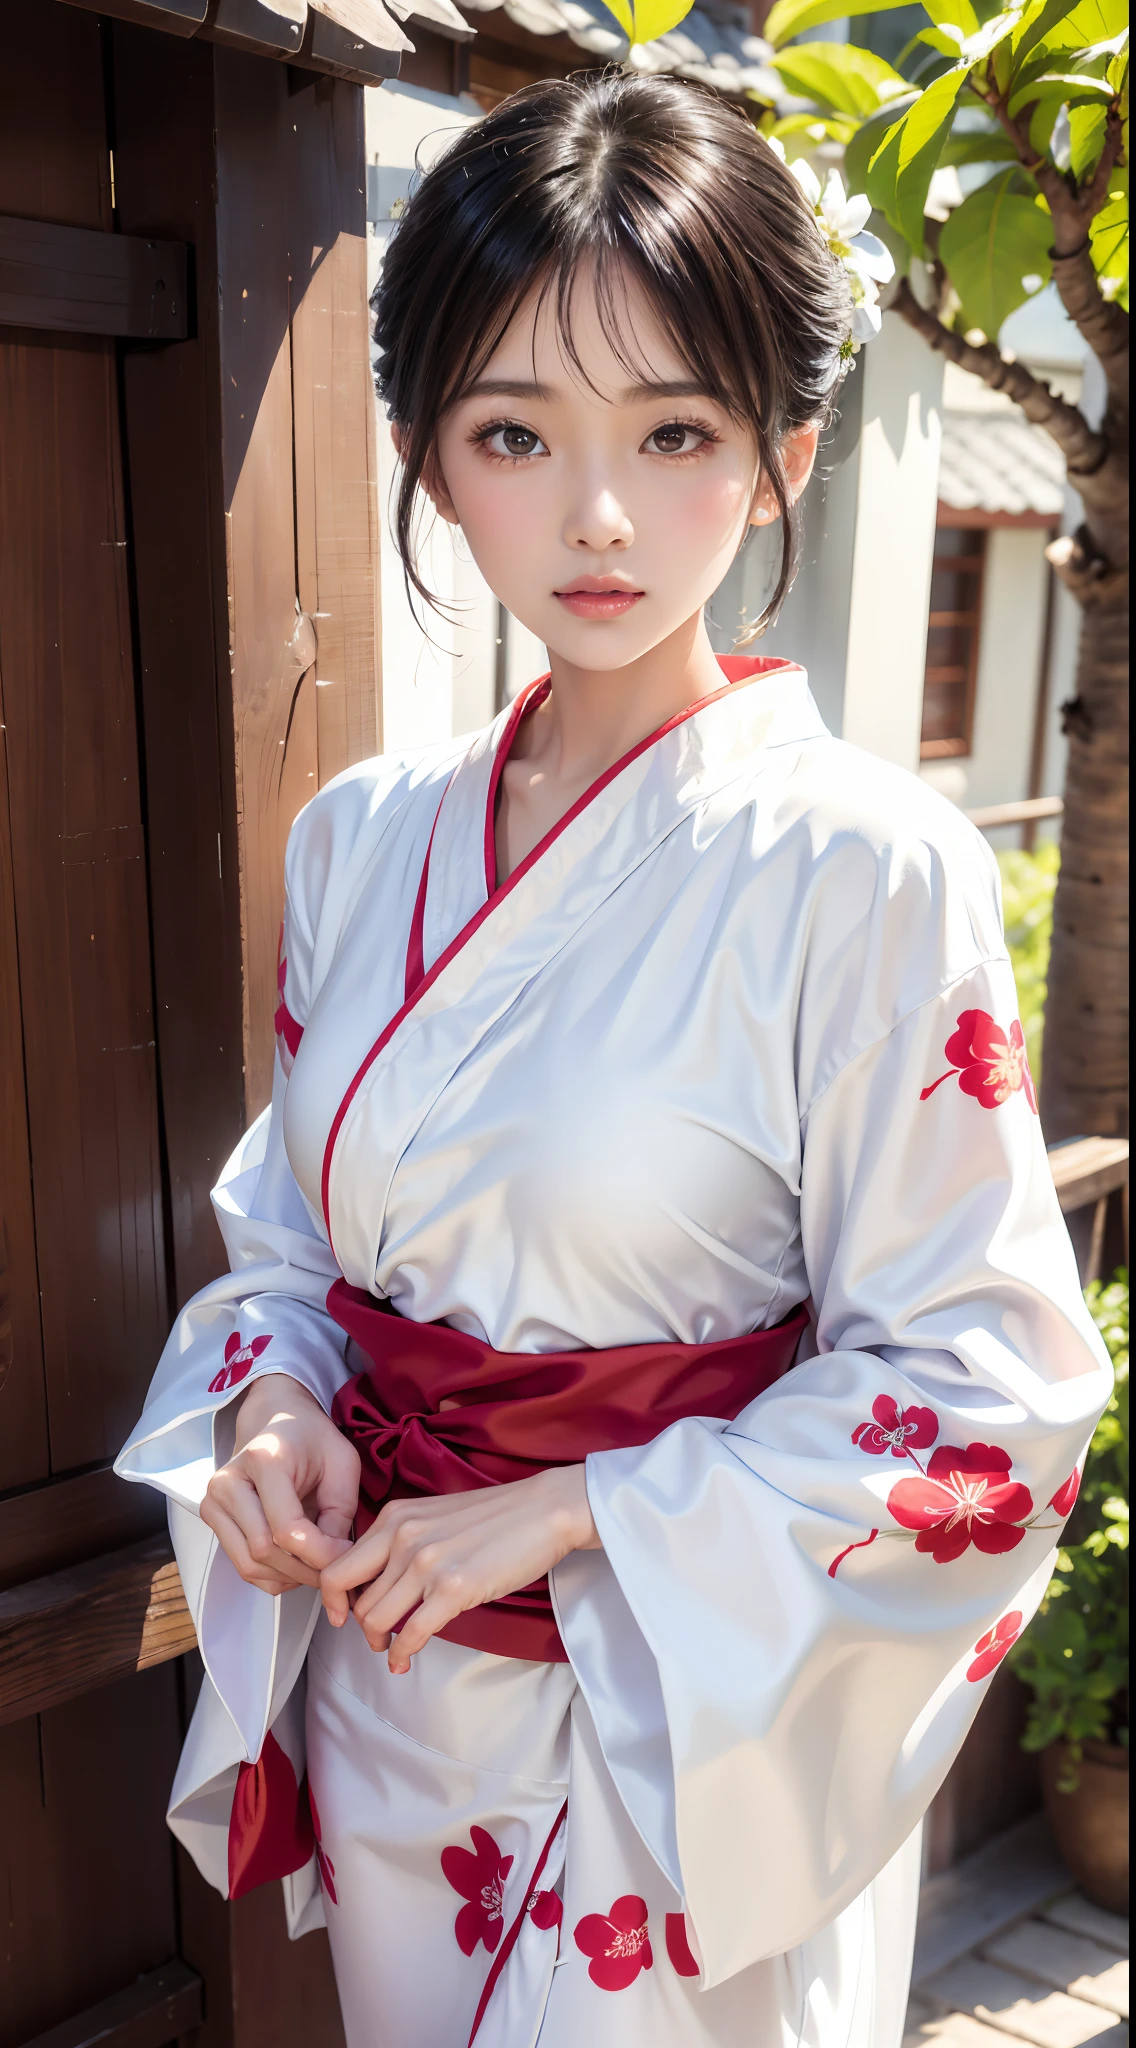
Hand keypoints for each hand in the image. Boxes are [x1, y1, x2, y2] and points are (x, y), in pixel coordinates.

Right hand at [201, 1373, 359, 1595]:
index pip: (286, 1528)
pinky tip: (297, 1564)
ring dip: (289, 1578)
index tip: (346, 1555)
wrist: (279, 1422)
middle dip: (306, 1570)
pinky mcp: (212, 1518)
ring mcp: (214, 1501)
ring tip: (318, 1568)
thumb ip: (338, 1516)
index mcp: (264, 1459)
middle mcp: (229, 1481)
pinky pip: (242, 1565)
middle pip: (264, 1550)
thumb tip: (329, 1562)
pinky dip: (272, 1576)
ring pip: (250, 1565)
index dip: (319, 1553)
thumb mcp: (342, 1465)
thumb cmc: (314, 1441)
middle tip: (336, 1571)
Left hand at [319, 1466, 599, 1672]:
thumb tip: (381, 1581)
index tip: (342, 1616)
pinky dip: (402, 1654)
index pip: (339, 1566)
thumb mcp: (434, 1516)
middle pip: (356, 1599)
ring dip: (381, 1643)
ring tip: (393, 1651)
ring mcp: (426, 1563)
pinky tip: (406, 1661)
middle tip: (377, 1638)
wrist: (543, 1510)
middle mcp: (402, 1537)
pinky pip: (411, 1633)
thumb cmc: (495, 1516)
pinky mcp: (453, 1588)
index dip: (334, 1600)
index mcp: (394, 1518)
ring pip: (377, 1619)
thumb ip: (402, 1541)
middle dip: (361, 1626)